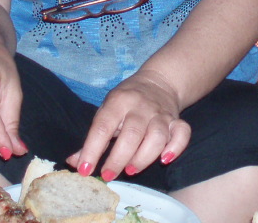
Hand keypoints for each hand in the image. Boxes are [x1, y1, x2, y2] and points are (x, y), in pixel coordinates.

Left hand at [67, 69, 190, 181]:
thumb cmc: (126, 102)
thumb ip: (92, 138)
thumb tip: (74, 163)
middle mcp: (140, 107)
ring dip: (144, 157)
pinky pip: (182, 134)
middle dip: (118, 159)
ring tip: (131, 169)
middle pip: (131, 134)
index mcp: (118, 102)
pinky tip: (165, 159)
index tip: (84, 169)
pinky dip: (176, 148)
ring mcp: (161, 114)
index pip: (103, 126)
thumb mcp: (106, 111)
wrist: (159, 82)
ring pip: (157, 136)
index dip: (92, 149)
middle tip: (108, 175)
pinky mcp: (177, 120)